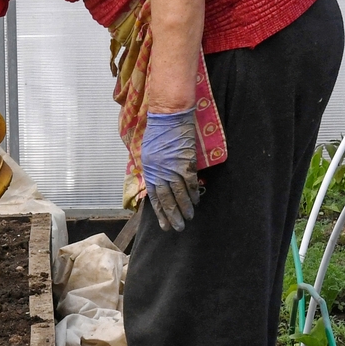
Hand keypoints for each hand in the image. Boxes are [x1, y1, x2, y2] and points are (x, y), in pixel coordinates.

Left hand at [141, 108, 199, 232]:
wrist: (168, 117)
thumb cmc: (158, 132)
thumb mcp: (148, 152)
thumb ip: (153, 169)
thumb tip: (158, 183)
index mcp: (149, 170)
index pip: (154, 197)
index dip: (159, 212)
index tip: (164, 224)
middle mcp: (159, 172)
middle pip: (166, 199)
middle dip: (172, 215)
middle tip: (177, 228)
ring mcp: (172, 168)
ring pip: (179, 194)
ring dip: (185, 208)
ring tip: (189, 218)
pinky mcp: (185, 162)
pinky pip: (190, 182)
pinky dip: (193, 193)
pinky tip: (196, 201)